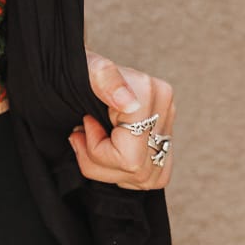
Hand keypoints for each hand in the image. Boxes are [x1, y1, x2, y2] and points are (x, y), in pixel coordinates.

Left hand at [67, 47, 175, 190]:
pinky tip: (108, 151)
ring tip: (93, 142)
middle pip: (139, 172)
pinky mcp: (165, 138)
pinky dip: (125, 172)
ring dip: (111, 169)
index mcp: (150, 92)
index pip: (130, 158)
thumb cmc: (77, 68)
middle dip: (101, 162)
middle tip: (82, 135)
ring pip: (148, 178)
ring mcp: (167, 125)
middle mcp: (165, 109)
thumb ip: (104, 78)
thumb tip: (128, 102)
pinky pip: (154, 176)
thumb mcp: (82, 68)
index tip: (84, 123)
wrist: (77, 66)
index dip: (98, 150)